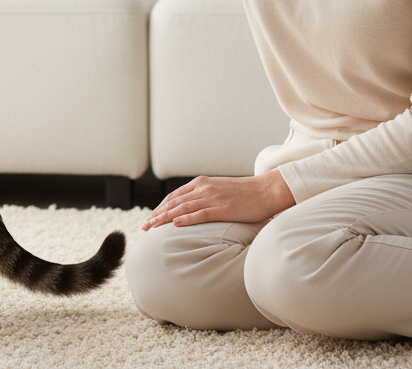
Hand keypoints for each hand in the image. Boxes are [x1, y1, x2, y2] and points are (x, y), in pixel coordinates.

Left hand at [141, 171, 294, 229]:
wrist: (266, 190)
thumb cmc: (245, 194)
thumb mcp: (220, 191)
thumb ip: (205, 197)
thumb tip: (193, 209)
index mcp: (201, 183)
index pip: (174, 196)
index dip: (160, 207)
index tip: (151, 217)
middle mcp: (203, 188)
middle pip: (174, 202)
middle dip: (157, 214)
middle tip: (145, 226)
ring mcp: (212, 197)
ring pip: (182, 208)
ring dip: (165, 218)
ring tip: (152, 227)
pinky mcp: (222, 208)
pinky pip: (200, 214)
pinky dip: (185, 219)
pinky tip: (175, 225)